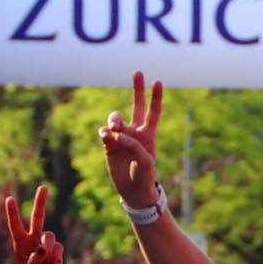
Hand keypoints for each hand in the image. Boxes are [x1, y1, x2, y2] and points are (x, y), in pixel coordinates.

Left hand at [0, 184, 68, 263]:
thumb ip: (33, 260)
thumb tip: (43, 248)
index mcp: (20, 246)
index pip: (16, 226)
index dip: (13, 213)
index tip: (10, 199)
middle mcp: (33, 242)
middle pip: (37, 219)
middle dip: (40, 203)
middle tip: (43, 187)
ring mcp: (46, 246)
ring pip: (49, 235)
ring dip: (47, 246)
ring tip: (44, 260)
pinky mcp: (57, 252)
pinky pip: (58, 247)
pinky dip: (54, 256)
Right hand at [96, 74, 166, 210]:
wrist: (133, 191)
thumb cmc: (145, 176)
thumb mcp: (145, 162)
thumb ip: (133, 145)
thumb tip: (114, 134)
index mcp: (148, 134)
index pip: (154, 112)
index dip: (155, 97)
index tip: (158, 81)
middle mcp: (135, 132)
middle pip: (136, 105)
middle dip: (137, 88)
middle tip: (138, 72)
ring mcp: (121, 137)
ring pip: (116, 118)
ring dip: (115, 119)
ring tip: (114, 128)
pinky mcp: (108, 145)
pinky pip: (104, 132)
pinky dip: (104, 132)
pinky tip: (106, 136)